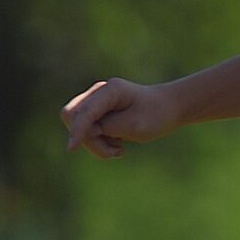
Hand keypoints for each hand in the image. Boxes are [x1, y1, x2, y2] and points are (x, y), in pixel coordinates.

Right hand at [61, 79, 181, 157]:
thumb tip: (86, 131)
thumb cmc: (156, 115)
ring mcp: (96, 100)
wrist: (168, 108)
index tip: (72, 149)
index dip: (77, 130)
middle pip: (74, 117)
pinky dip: (99, 141)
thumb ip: (107, 128)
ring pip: (79, 126)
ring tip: (120, 148)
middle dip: (88, 138)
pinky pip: (86, 130)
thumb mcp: (135, 126)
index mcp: (111, 90)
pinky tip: (117, 144)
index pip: (85, 112)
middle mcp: (99, 92)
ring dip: (96, 143)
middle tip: (115, 149)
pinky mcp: (96, 111)